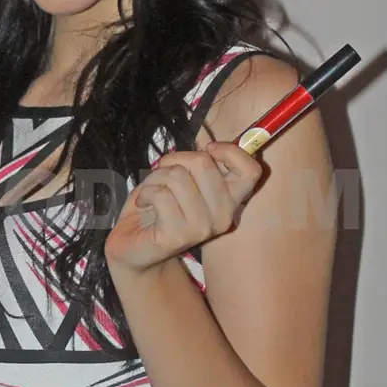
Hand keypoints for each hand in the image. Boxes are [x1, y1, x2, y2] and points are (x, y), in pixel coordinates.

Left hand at [104, 142, 262, 272]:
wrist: (135, 246)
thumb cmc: (160, 206)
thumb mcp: (185, 178)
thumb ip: (201, 163)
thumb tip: (210, 140)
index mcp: (232, 200)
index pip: (251, 170)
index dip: (230, 151)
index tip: (207, 149)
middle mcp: (223, 216)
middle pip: (204, 163)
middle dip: (175, 159)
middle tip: (164, 173)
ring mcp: (202, 228)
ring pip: (177, 177)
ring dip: (156, 178)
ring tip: (152, 192)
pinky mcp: (177, 235)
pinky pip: (160, 195)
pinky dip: (146, 192)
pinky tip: (144, 203)